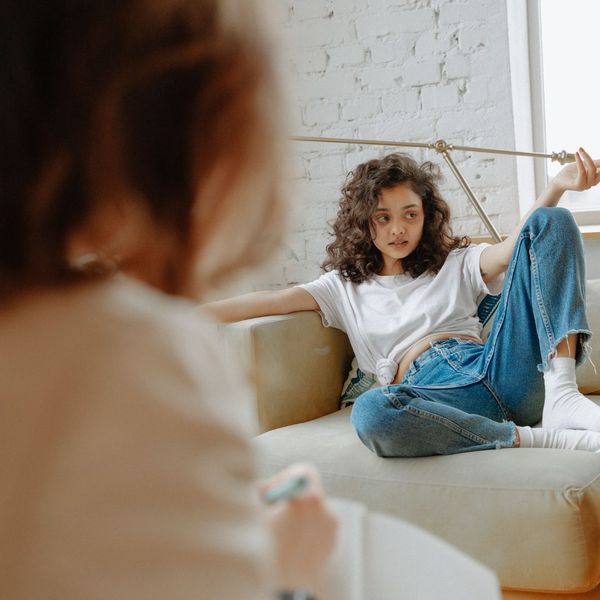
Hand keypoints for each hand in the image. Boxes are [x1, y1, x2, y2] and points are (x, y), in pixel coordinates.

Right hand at [259, 463, 337, 590]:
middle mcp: (324, 508)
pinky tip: (294, 540)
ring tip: (284, 529)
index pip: (302, 471)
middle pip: (309, 487)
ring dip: (300, 510)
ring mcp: (331, 525)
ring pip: (314, 505)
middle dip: (292, 495)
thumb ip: (263, 491)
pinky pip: (320, 522)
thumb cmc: (270, 552)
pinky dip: (308, 525)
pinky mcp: (332, 538)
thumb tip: (266, 485)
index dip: (285, 477)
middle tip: (277, 510)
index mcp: (307, 497)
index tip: (276, 492)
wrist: (288, 586)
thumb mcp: (257, 515)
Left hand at [550, 147, 599, 193]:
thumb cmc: (570, 172)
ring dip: (586, 157)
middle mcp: (592, 183)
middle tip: (581, 149)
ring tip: (580, 150)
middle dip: (593, 158)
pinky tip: (576, 154)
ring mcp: (586, 185)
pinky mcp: (579, 185)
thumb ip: (594, 162)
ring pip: (592, 169)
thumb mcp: (584, 165)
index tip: (593, 155)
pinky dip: (580, 161)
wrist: (557, 182)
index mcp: (595, 178)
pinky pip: (582, 171)